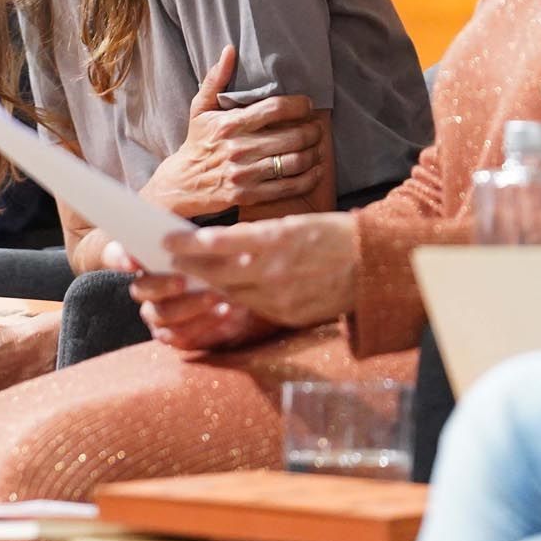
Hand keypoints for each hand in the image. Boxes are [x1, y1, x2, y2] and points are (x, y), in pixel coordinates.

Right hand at [101, 242, 277, 348]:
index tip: (132, 260)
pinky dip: (202, 324)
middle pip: (140, 290)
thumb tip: (192, 235)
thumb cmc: (222, 260)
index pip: (116, 255)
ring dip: (188, 305)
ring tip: (215, 295)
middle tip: (183, 280)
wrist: (246, 291)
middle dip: (162, 285)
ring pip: (160, 315)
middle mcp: (145, 288)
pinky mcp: (175, 336)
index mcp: (145, 258)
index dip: (119, 257)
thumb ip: (194, 238)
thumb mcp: (212, 242)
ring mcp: (158, 314)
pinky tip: (223, 311)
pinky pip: (179, 336)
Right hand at [143, 46, 325, 217]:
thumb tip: (229, 50)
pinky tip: (315, 170)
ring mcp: (245, 174)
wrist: (181, 184)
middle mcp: (239, 148)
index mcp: (230, 124)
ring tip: (317, 148)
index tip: (307, 105)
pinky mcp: (249, 196)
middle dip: (312, 131)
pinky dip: (308, 178)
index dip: (298, 105)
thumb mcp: (200, 109)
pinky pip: (288, 187)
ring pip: (294, 162)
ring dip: (313, 154)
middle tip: (317, 128)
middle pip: (291, 136)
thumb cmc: (196, 142)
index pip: (274, 109)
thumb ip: (216, 79)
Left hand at [163, 212, 359, 329]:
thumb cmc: (333, 235)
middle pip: (219, 273)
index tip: (166, 240)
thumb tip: (219, 242)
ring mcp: (280, 298)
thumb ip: (256, 236)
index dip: (189, 244)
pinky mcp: (287, 316)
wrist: (374, 267)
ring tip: (187, 277)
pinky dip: (234, 300)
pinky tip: (219, 294)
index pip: (220, 243)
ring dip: (206, 285)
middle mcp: (274, 271)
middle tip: (168, 260)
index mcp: (276, 240)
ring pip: (230, 293)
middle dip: (190, 267)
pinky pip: (252, 308)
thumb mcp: (294, 224)